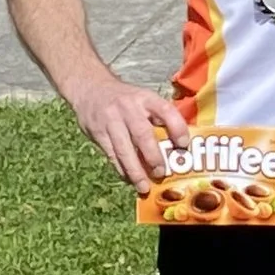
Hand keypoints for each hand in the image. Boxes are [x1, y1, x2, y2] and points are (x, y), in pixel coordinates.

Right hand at [66, 75, 189, 191]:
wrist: (90, 88)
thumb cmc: (126, 99)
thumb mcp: (144, 98)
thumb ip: (158, 117)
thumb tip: (179, 145)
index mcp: (146, 98)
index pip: (165, 111)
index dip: (177, 127)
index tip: (183, 145)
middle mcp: (129, 108)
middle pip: (142, 134)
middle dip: (153, 156)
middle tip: (161, 173)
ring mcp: (111, 121)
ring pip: (124, 149)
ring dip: (135, 170)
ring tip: (144, 186)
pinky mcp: (98, 133)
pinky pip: (111, 154)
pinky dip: (121, 169)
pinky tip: (129, 179)